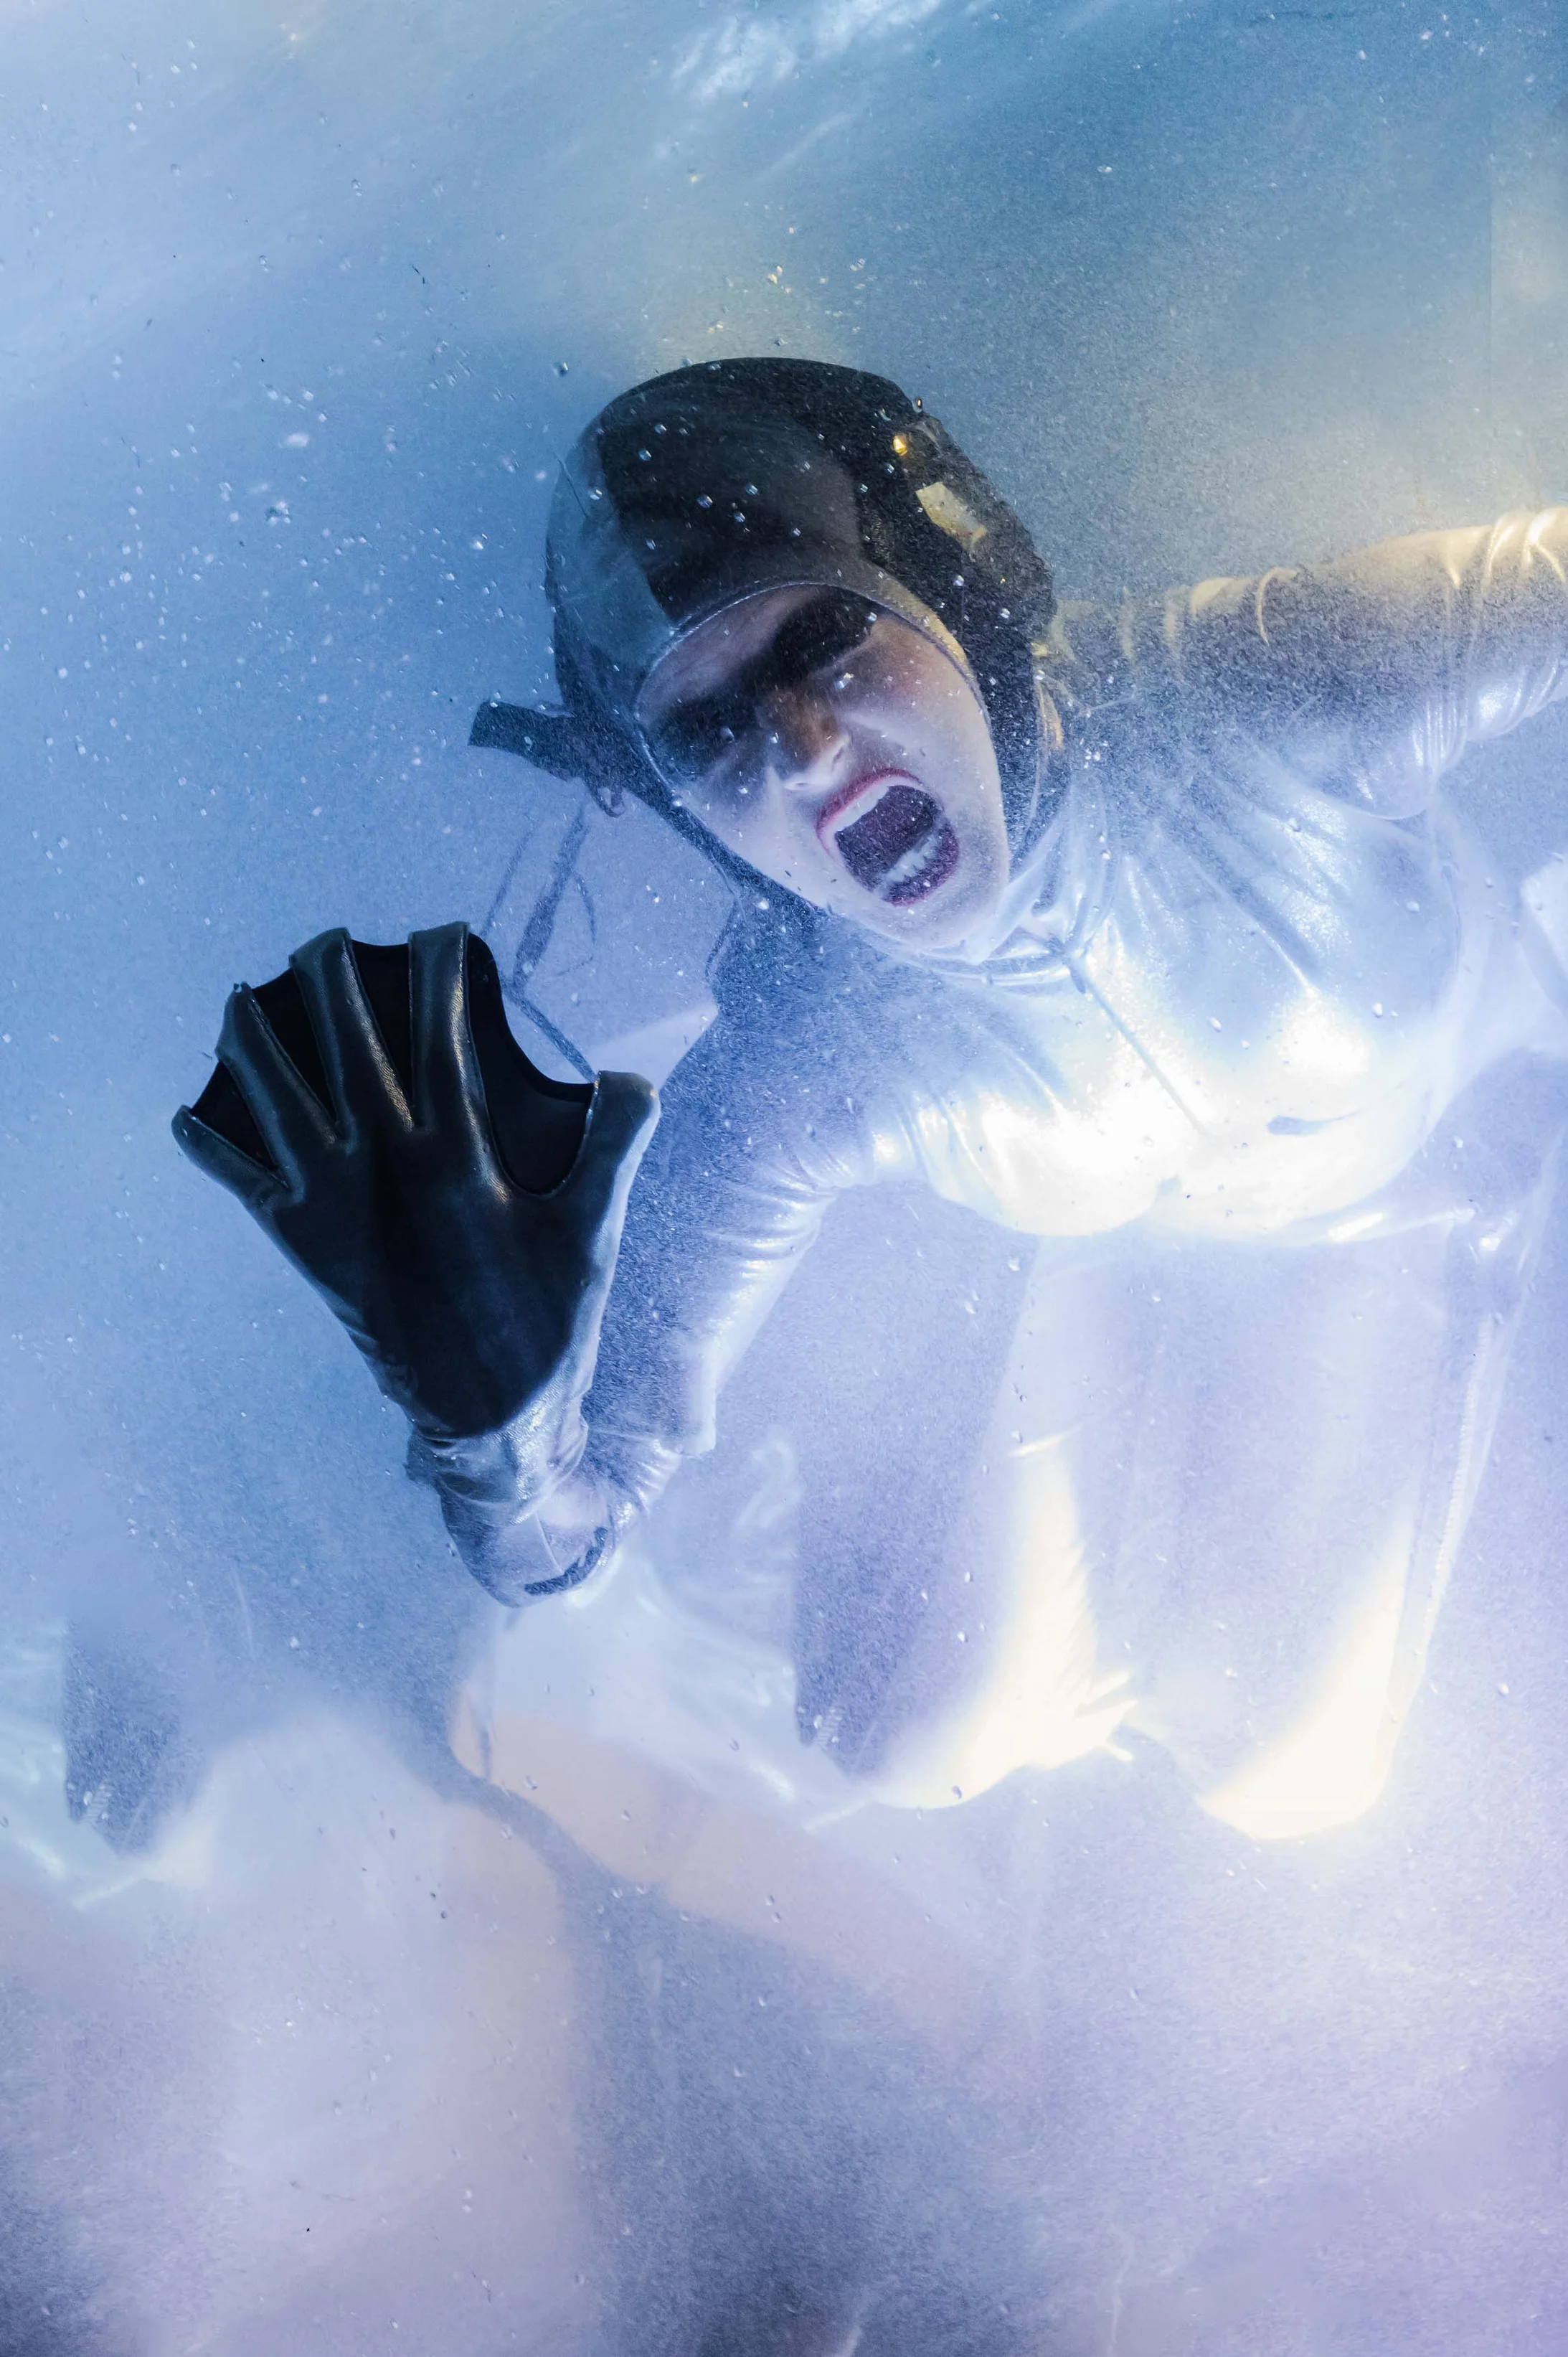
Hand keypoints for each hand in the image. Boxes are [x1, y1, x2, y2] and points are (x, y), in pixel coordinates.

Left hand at [172, 924, 656, 1460]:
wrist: (487, 1416)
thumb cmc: (547, 1322)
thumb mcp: (595, 1234)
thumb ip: (613, 1149)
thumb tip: (631, 1076)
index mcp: (456, 1157)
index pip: (441, 1038)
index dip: (437, 974)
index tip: (440, 932)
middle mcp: (382, 1168)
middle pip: (343, 1045)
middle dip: (328, 979)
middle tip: (325, 938)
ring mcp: (333, 1204)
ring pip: (274, 1097)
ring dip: (251, 1040)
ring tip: (238, 997)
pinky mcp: (303, 1244)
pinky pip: (240, 1182)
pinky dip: (210, 1147)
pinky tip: (187, 1116)